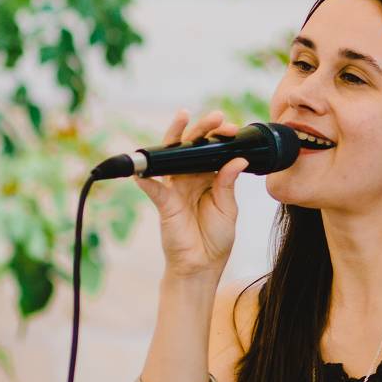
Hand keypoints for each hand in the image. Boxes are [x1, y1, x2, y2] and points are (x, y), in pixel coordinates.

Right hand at [131, 109, 247, 279]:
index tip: (232, 128)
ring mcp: (175, 189)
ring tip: (182, 118)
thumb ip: (228, 184)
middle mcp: (190, 178)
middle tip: (215, 117)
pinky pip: (153, 188)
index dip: (220, 137)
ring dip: (176, 137)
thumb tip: (237, 159)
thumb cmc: (216, 237)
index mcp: (209, 178)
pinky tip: (144, 169)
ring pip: (171, 157)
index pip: (212, 151)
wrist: (203, 265)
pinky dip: (147, 178)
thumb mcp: (228, 208)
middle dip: (202, 129)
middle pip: (192, 147)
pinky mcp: (164, 203)